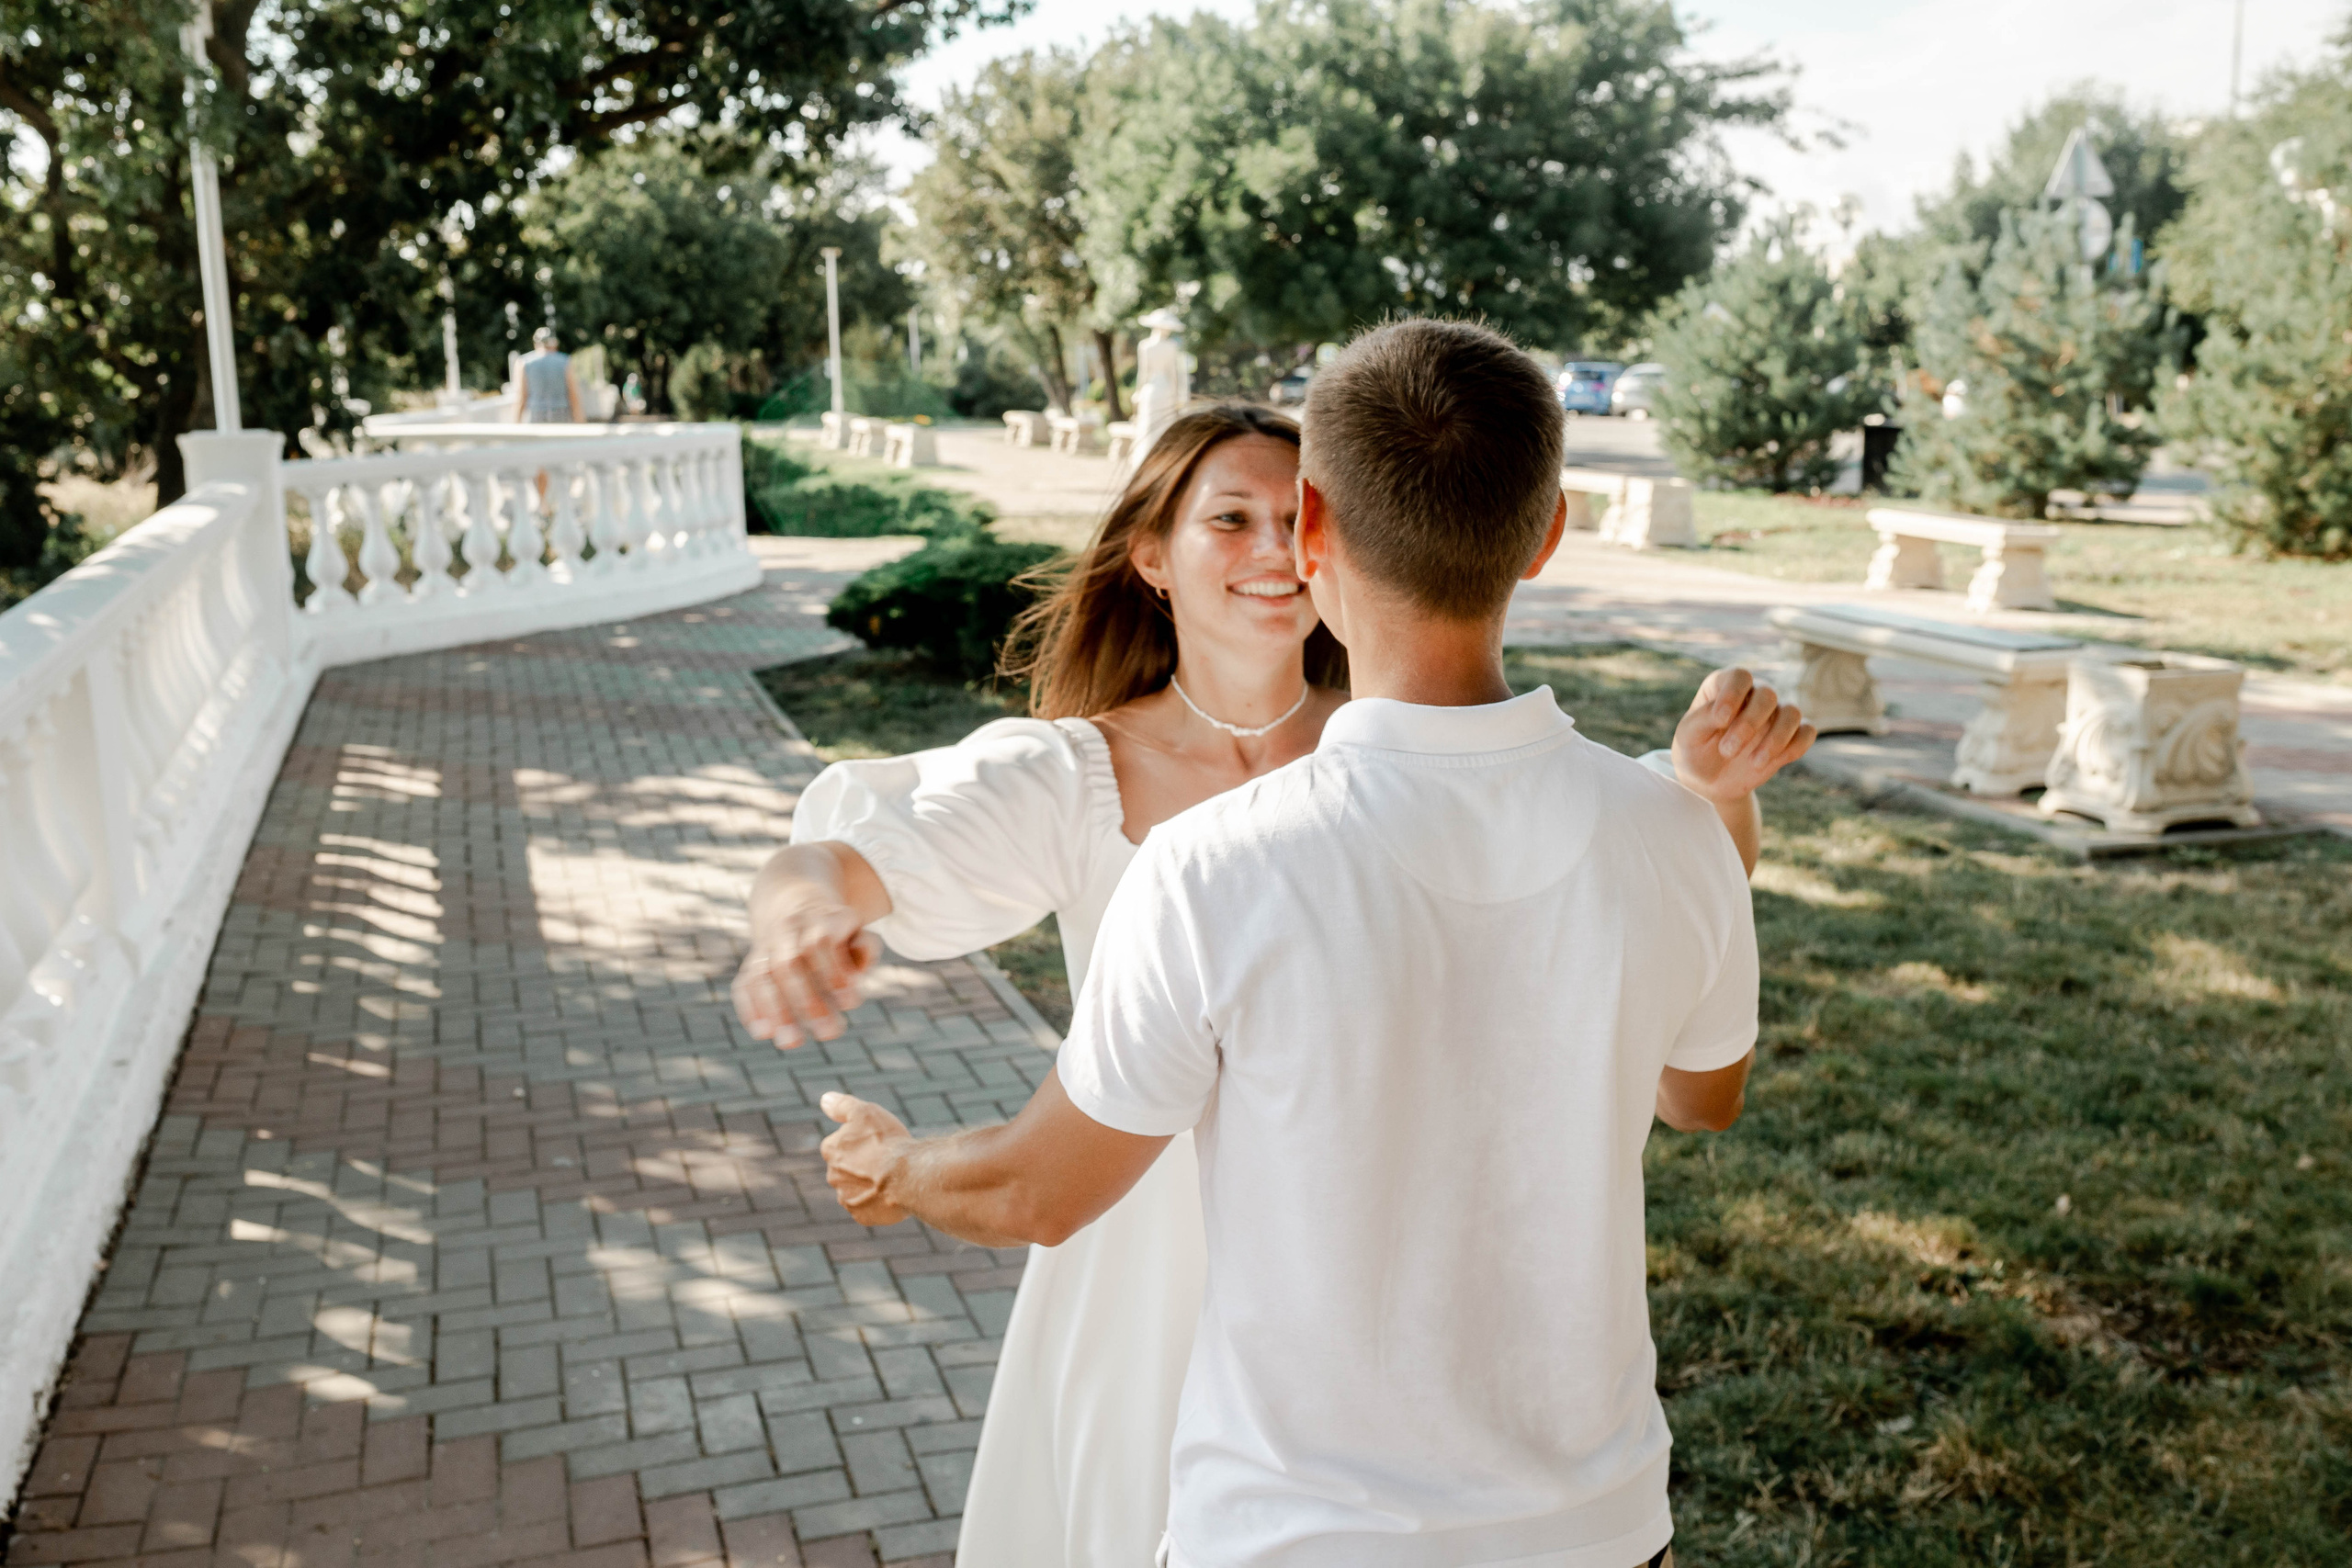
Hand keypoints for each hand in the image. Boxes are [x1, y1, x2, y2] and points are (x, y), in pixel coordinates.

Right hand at [733, 893, 882, 1048]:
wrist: (797, 902)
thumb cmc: (839, 931)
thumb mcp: (859, 930)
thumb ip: (865, 947)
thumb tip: (853, 976)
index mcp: (818, 918)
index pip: (819, 943)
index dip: (834, 973)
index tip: (851, 1003)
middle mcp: (787, 930)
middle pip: (788, 964)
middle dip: (808, 1000)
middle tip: (830, 1033)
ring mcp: (766, 947)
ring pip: (762, 976)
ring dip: (776, 1011)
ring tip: (791, 1043)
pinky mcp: (751, 964)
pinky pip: (744, 985)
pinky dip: (750, 1009)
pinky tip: (763, 1032)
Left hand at [820, 1092, 911, 1226]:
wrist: (906, 1176)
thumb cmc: (886, 1141)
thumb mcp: (865, 1112)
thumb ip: (842, 1105)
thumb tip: (824, 1099)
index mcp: (831, 1150)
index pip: (839, 1144)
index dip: (859, 1141)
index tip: (877, 1140)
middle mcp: (833, 1176)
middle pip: (847, 1168)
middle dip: (862, 1164)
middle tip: (886, 1158)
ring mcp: (846, 1198)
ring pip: (857, 1189)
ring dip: (869, 1184)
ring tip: (893, 1177)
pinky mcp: (861, 1216)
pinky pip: (867, 1208)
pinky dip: (877, 1202)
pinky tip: (892, 1193)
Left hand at [1672, 667, 1814, 803]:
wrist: (1709, 781)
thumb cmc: (1695, 750)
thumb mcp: (1689, 735)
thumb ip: (1702, 718)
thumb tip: (1724, 713)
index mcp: (1725, 685)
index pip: (1740, 676)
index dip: (1733, 695)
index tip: (1720, 721)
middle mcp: (1754, 694)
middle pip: (1767, 694)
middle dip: (1749, 724)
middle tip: (1727, 751)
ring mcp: (1775, 714)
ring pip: (1792, 713)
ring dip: (1775, 739)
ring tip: (1754, 763)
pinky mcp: (1790, 736)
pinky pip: (1807, 732)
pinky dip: (1795, 746)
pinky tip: (1774, 762)